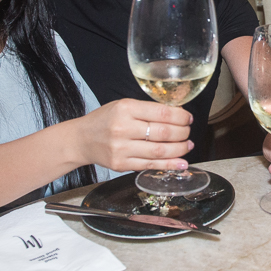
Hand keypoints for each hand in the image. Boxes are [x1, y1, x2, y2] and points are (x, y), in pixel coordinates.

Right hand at [75, 99, 192, 172]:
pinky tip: (181, 162)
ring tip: (188, 145)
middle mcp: (123, 128)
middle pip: (163, 132)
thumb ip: (147, 110)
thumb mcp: (122, 105)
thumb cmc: (104, 120)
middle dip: (182, 133)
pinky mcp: (121, 164)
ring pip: (159, 151)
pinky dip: (169, 165)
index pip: (161, 112)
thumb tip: (177, 115)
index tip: (188, 118)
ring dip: (179, 149)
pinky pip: (150, 165)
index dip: (180, 116)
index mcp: (125, 108)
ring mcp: (122, 148)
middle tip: (188, 132)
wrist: (81, 139)